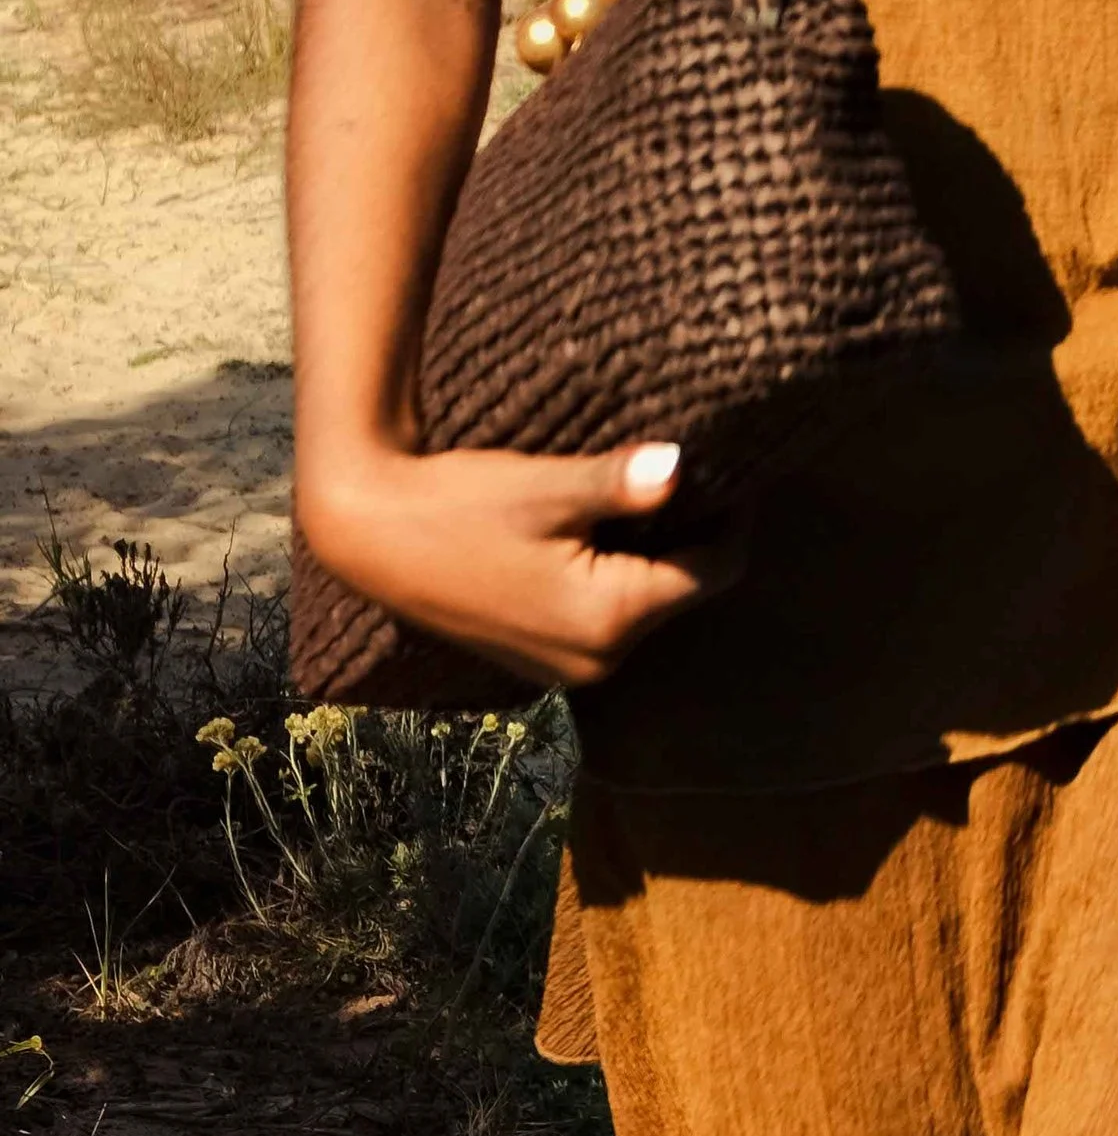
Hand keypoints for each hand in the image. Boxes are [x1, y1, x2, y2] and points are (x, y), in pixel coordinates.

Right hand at [299, 437, 745, 689]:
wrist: (367, 535)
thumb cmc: (456, 503)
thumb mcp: (544, 488)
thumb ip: (618, 484)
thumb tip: (680, 465)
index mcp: (608, 620)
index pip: (712, 572)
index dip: (730, 518)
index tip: (732, 470)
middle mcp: (597, 660)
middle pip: (679, 594)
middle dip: (689, 539)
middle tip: (690, 477)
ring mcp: (566, 670)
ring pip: (643, 608)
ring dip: (648, 559)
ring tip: (642, 502)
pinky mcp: (540, 664)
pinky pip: (604, 622)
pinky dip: (612, 581)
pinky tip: (593, 536)